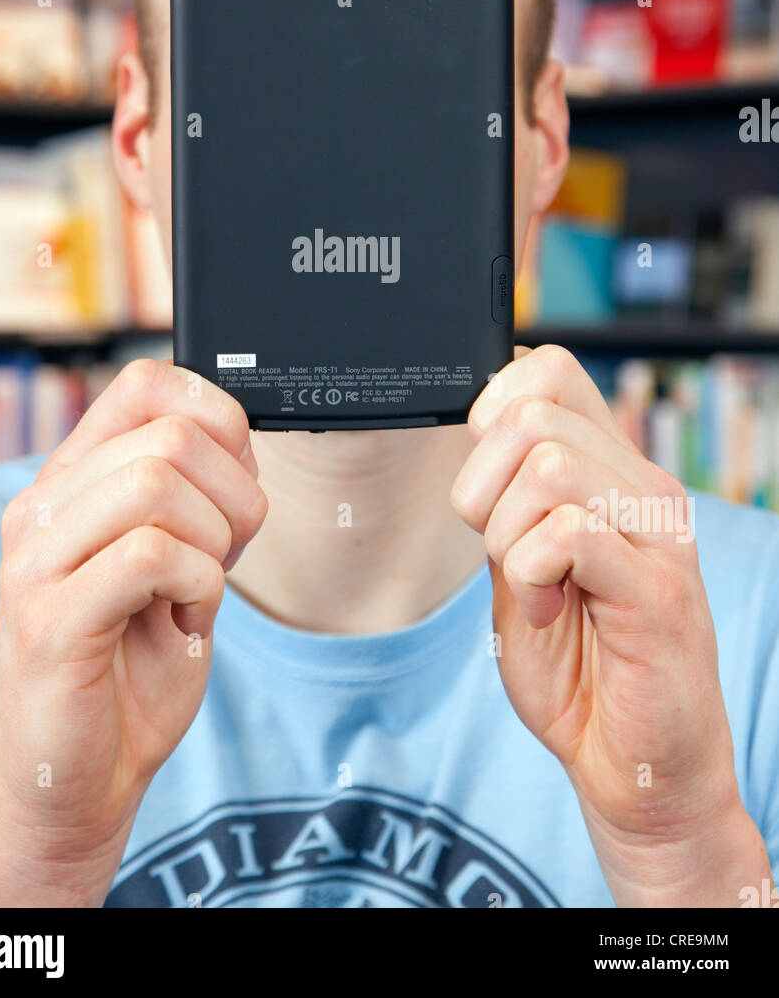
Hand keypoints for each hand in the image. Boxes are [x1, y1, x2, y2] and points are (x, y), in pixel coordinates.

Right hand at [0, 359, 266, 907]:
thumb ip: (194, 499)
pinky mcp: (51, 619)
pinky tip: (186, 622)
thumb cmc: (130, 672)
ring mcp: (38, 561)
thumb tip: (241, 438)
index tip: (233, 486)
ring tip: (199, 593)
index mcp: (71, 482)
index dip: (218, 418)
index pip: (146, 384)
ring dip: (215, 543)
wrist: (77, 784)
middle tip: (226, 556)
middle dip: (235, 496)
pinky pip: (153, 555)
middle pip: (171, 434)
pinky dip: (199, 586)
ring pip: (159, 484)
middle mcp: (43, 508)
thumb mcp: (175, 564)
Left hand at [450, 345, 771, 906]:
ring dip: (508, 536)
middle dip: (482, 488)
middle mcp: (645, 486)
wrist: (636, 763)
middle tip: (504, 551)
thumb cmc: (580, 665)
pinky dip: (531, 574)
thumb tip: (474, 426)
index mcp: (614, 469)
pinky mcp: (657, 591)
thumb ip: (505, 499)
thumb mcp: (520, 563)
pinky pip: (568, 533)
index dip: (490, 412)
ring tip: (534, 586)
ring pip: (546, 468)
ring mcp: (658, 535)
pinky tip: (551, 610)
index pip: (548, 369)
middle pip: (531, 415)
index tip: (488, 485)